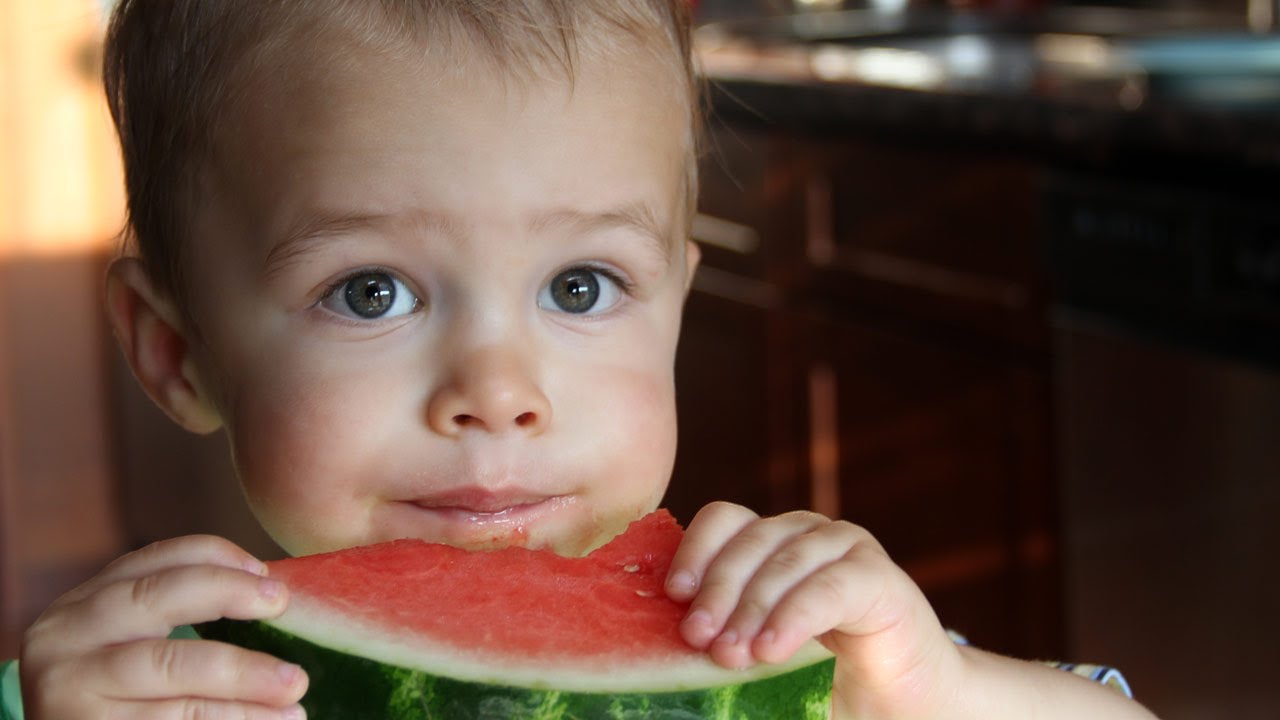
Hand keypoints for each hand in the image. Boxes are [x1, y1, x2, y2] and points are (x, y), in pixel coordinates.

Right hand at [20, 535, 307, 719]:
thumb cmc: (116, 701)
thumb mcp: (126, 648)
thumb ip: (176, 619)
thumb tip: (273, 595)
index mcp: (83, 606)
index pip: (155, 560)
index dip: (217, 557)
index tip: (268, 573)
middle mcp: (64, 638)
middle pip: (157, 599)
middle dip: (230, 595)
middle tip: (283, 605)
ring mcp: (69, 689)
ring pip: (171, 666)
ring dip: (244, 674)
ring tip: (294, 687)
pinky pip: (172, 719)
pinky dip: (228, 717)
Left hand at [665, 502, 963, 718]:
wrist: (896, 705)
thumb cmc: (818, 682)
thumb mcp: (757, 655)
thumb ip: (720, 643)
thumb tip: (661, 655)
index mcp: (767, 546)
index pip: (723, 520)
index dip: (695, 551)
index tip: (674, 597)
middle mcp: (802, 535)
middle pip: (748, 540)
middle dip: (717, 590)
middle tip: (698, 638)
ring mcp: (843, 548)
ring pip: (785, 560)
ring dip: (751, 608)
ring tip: (731, 655)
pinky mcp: (879, 576)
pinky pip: (831, 586)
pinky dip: (796, 616)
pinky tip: (774, 649)